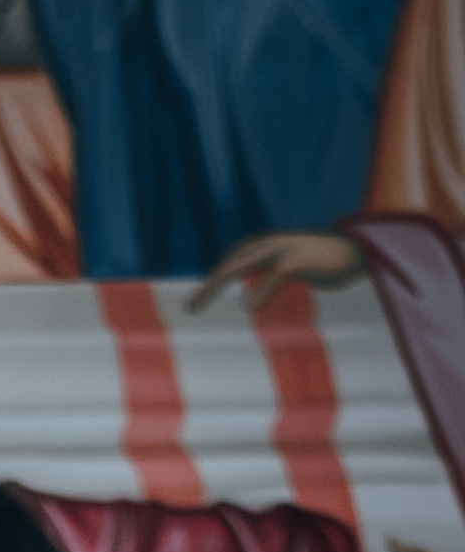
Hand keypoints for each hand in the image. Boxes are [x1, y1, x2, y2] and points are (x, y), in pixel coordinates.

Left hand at [189, 231, 365, 313]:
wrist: (363, 251)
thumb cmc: (326, 262)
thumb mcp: (292, 268)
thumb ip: (269, 276)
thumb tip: (248, 301)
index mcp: (271, 245)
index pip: (235, 257)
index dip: (215, 274)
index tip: (198, 298)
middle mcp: (274, 244)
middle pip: (233, 261)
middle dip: (209, 283)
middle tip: (189, 307)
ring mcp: (287, 249)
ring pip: (243, 262)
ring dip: (217, 282)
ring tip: (199, 302)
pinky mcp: (303, 260)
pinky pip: (276, 274)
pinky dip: (261, 290)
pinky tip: (248, 306)